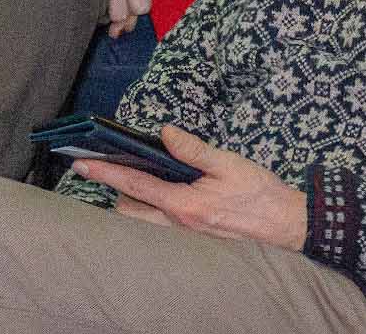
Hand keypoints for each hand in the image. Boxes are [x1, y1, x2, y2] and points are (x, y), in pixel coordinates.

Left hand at [75, 125, 307, 249]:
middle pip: (128, 209)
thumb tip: (166, 133)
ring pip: (141, 219)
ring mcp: (183, 232)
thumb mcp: (228, 163)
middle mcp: (177, 223)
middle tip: (106, 166)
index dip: (107, 172)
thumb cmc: (257, 192)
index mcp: (183, 204)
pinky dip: (147, 206)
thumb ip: (193, 149)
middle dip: (114, 189)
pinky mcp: (192, 233)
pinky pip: (157, 222)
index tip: (83, 163)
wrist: (282, 222)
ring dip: (130, 199)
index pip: (135, 185)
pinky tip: (157, 190)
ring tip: (131, 175)